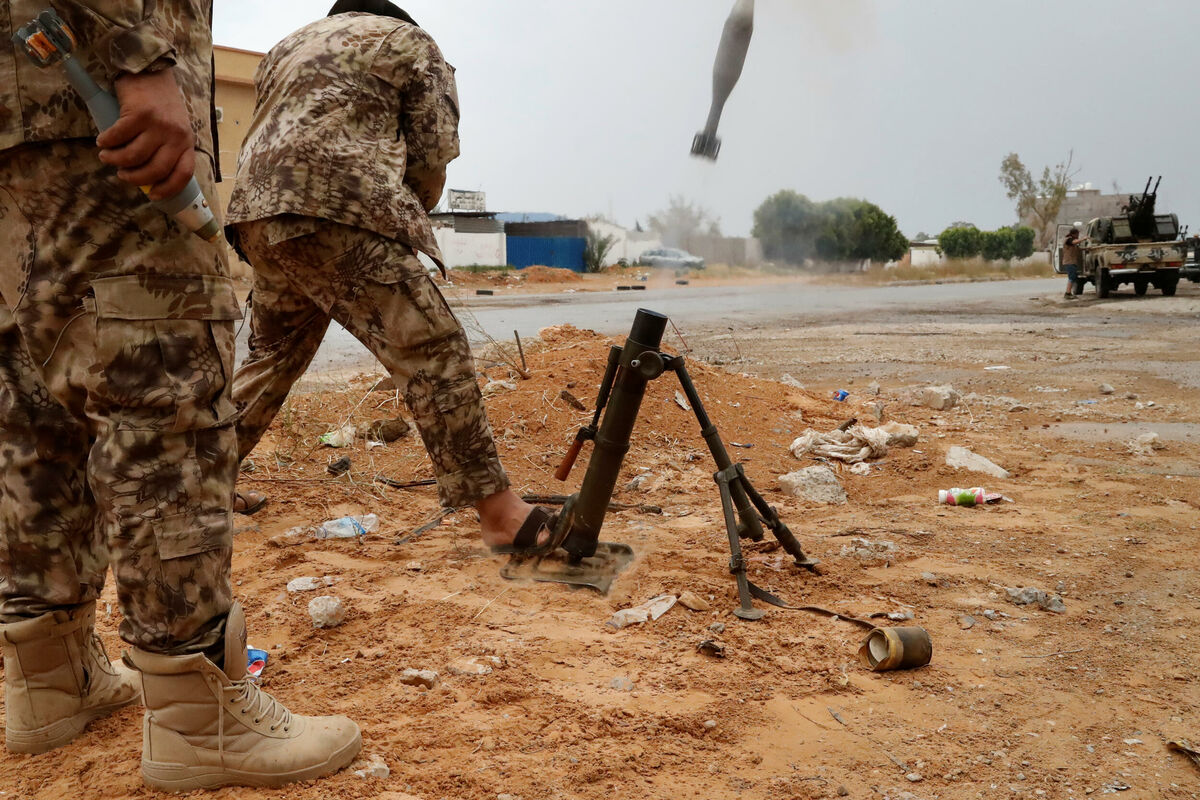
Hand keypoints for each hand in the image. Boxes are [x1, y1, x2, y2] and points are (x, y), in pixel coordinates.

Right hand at [96, 68, 194, 199]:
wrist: (149, 69)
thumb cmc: (159, 101)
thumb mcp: (173, 126)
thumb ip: (166, 147)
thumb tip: (148, 175)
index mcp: (187, 141)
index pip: (183, 173)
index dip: (169, 188)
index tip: (153, 195)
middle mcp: (176, 135)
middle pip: (156, 170)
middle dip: (136, 178)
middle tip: (123, 175)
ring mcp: (158, 125)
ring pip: (134, 156)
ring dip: (116, 161)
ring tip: (107, 157)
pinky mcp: (139, 115)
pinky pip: (119, 137)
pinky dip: (107, 142)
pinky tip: (102, 142)